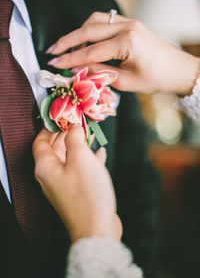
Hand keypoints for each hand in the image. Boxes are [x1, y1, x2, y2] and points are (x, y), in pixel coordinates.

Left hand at [33, 126, 121, 242]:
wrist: (97, 228)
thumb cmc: (87, 193)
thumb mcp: (81, 158)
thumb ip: (75, 138)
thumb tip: (73, 127)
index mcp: (45, 167)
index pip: (40, 141)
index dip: (50, 127)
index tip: (62, 117)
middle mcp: (51, 176)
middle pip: (55, 149)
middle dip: (67, 134)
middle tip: (79, 122)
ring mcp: (64, 184)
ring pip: (70, 158)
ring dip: (79, 145)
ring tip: (90, 134)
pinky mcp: (77, 191)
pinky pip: (80, 169)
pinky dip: (89, 160)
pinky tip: (100, 153)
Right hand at [47, 12, 199, 94]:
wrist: (177, 69)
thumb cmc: (156, 79)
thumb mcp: (126, 82)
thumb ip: (100, 73)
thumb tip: (78, 70)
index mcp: (127, 43)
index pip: (91, 51)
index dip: (70, 59)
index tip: (55, 64)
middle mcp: (127, 27)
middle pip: (88, 30)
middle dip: (67, 41)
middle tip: (52, 51)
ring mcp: (129, 22)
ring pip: (95, 21)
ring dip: (78, 33)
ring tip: (66, 48)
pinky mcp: (130, 23)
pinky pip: (104, 21)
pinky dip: (90, 30)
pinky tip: (84, 40)